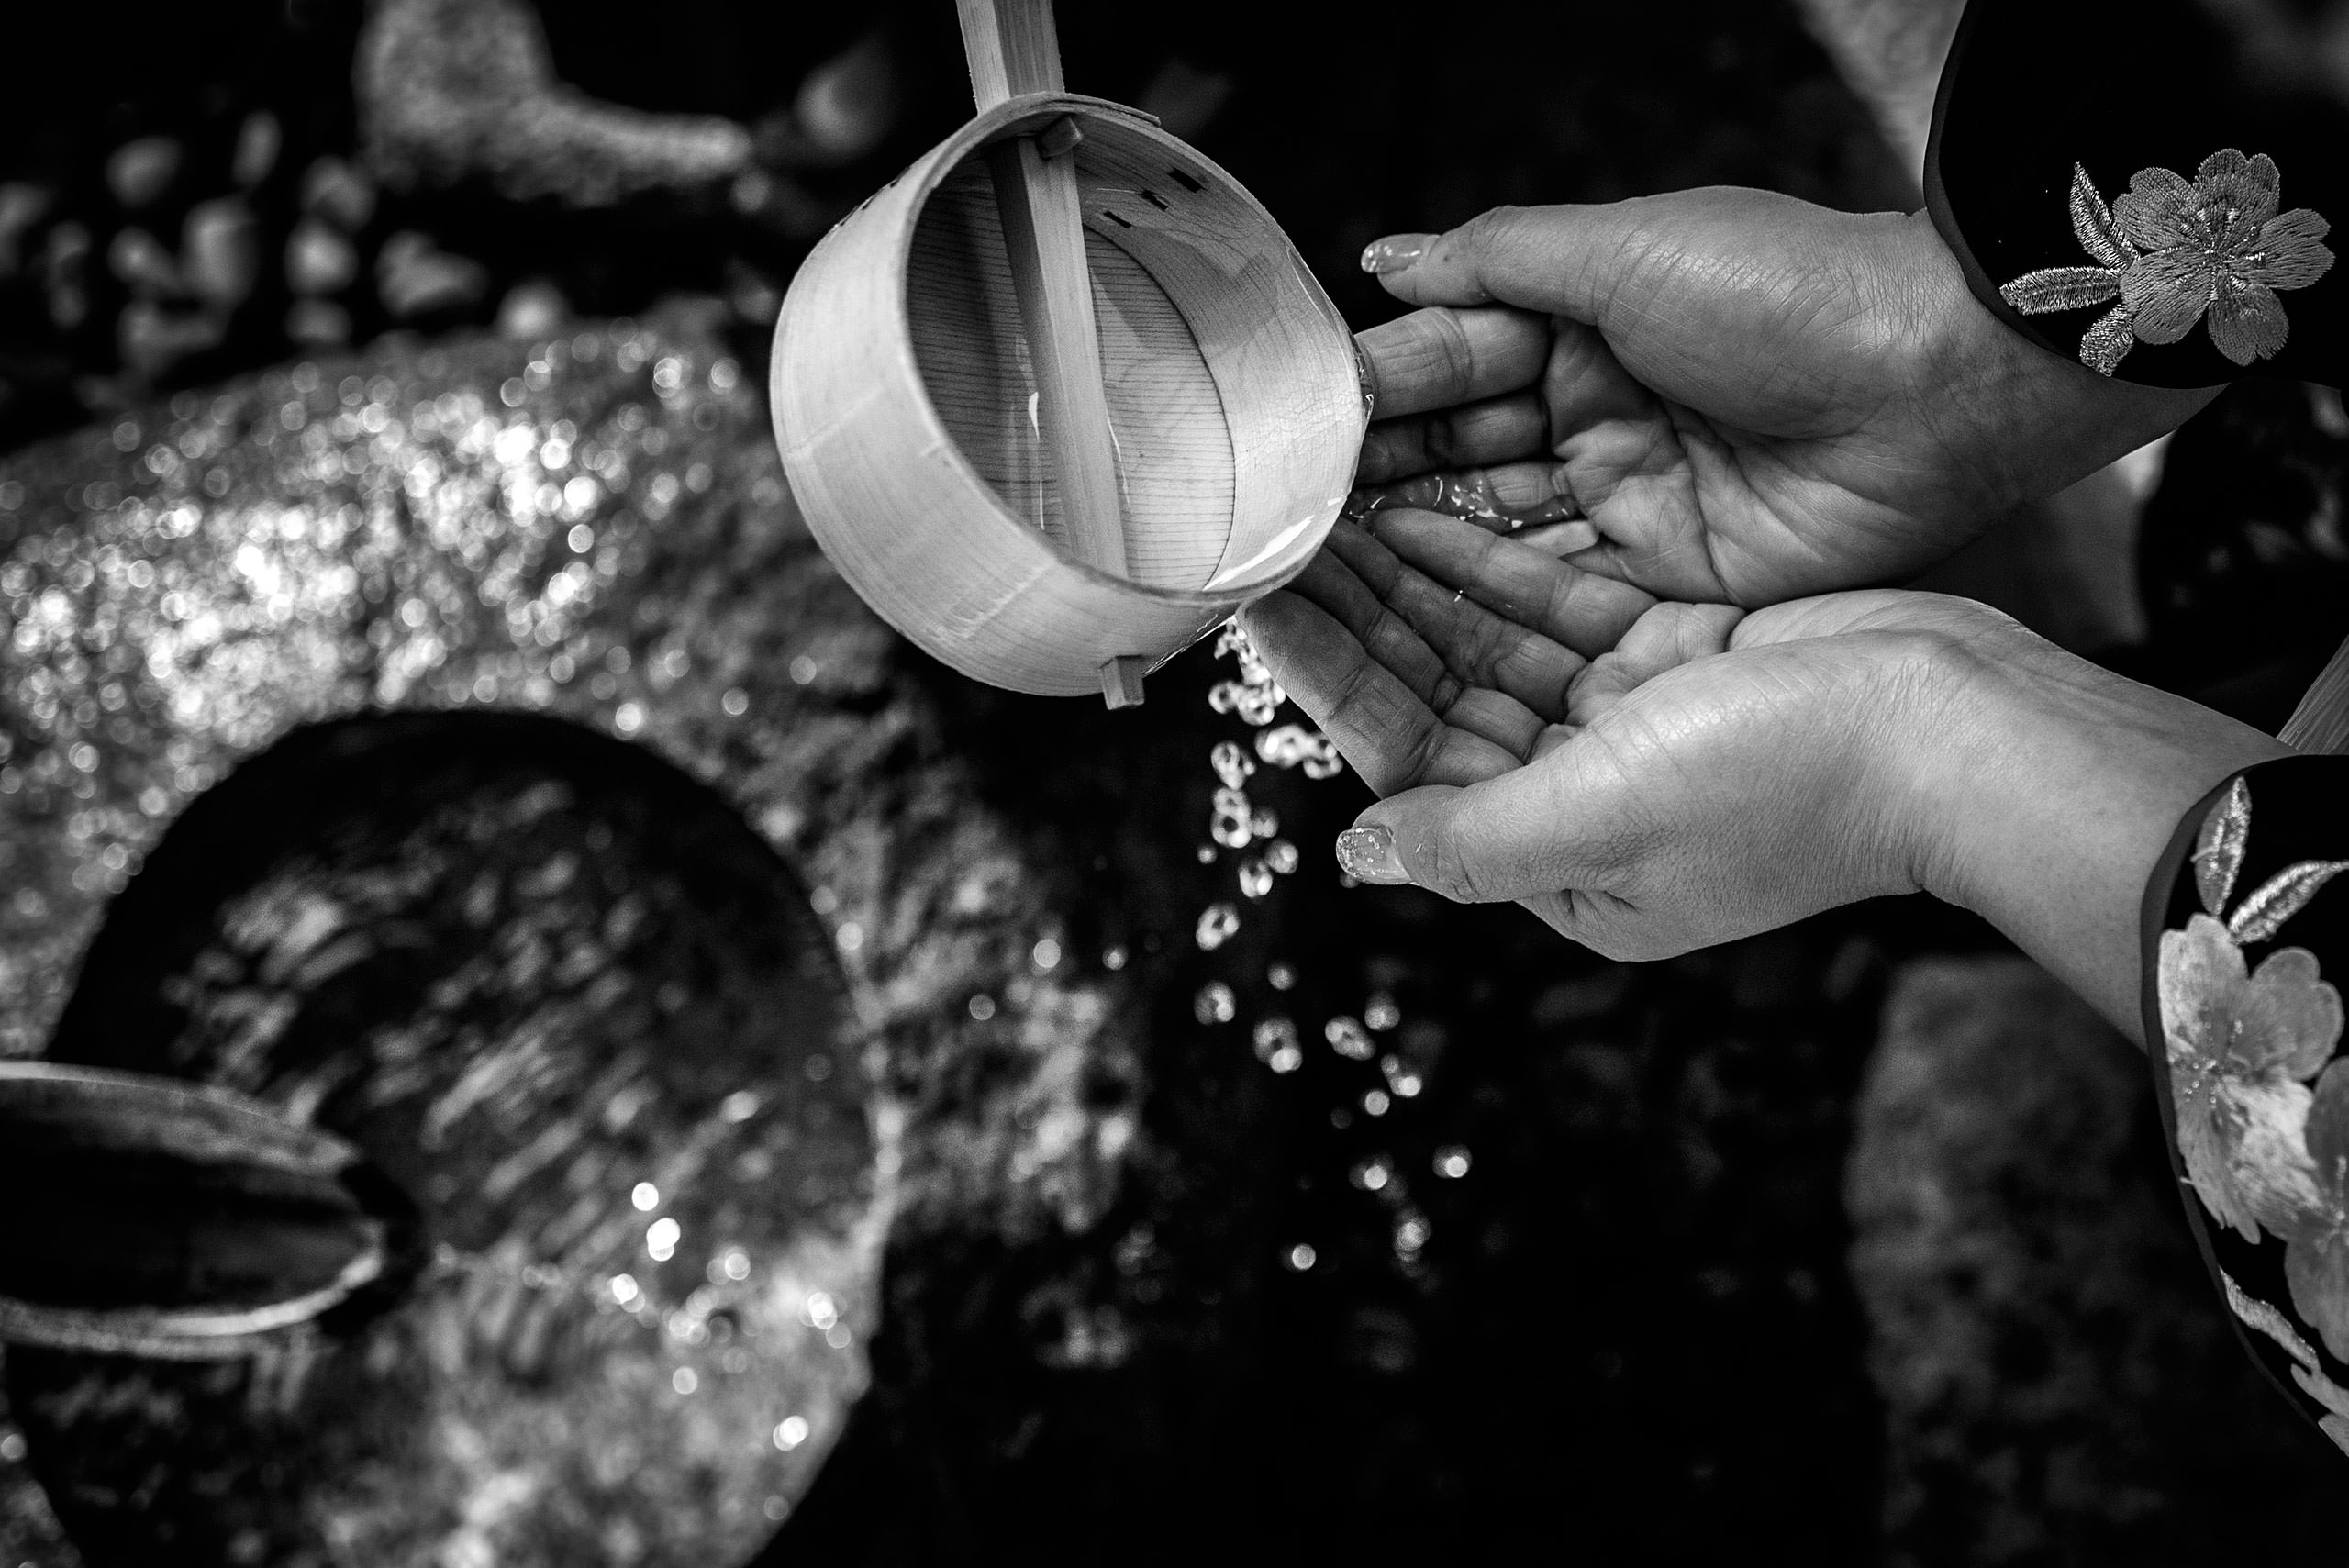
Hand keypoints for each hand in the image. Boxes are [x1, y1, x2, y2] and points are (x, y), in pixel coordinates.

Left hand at [1241, 508, 2289, 1032]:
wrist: (1959, 718)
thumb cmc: (1790, 784)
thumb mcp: (1601, 822)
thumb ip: (1467, 841)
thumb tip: (1355, 861)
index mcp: (1558, 864)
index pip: (1403, 759)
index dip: (1327, 679)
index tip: (1255, 605)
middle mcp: (1581, 796)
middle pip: (1434, 690)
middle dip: (1354, 612)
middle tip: (1271, 525)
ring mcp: (1628, 720)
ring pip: (1483, 635)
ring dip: (1407, 572)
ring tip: (1324, 499)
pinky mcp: (1672, 649)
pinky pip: (1554, 597)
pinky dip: (1490, 555)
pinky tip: (1417, 501)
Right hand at [1350, 192, 2219, 604]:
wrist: (1941, 382)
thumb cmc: (1793, 293)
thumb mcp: (1627, 250)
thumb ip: (1497, 262)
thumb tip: (1381, 259)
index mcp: (1586, 324)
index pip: (1451, 360)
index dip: (1376, 391)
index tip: (1294, 418)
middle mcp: (1597, 414)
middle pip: (1460, 453)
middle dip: (1373, 476)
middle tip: (1281, 503)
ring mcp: (1628, 500)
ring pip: (1492, 525)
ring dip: (1407, 537)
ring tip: (1312, 553)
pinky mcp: (1664, 578)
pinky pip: (1552, 589)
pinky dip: (1477, 590)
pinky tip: (1398, 586)